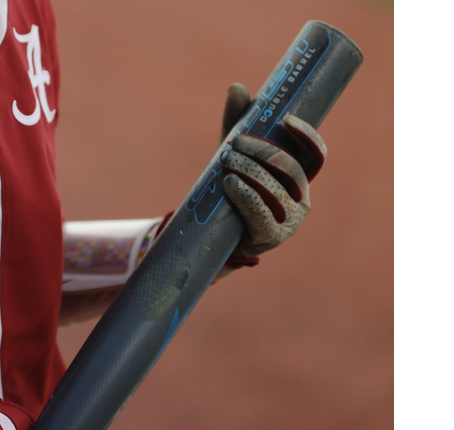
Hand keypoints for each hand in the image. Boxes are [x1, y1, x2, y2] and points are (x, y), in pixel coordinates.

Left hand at [218, 83, 327, 264]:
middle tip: (235, 142)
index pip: (316, 155)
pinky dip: (245, 195)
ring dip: (249, 172)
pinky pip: (261, 213)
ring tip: (226, 160)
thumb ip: (237, 123)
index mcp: (300, 177)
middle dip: (263, 153)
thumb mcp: (236, 154)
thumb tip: (237, 87)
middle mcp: (301, 198)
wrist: (218, 232)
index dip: (307, 137)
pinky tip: (230, 183)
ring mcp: (288, 220)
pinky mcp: (270, 237)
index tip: (286, 119)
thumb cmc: (233, 187)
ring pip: (274, 190)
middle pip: (290, 170)